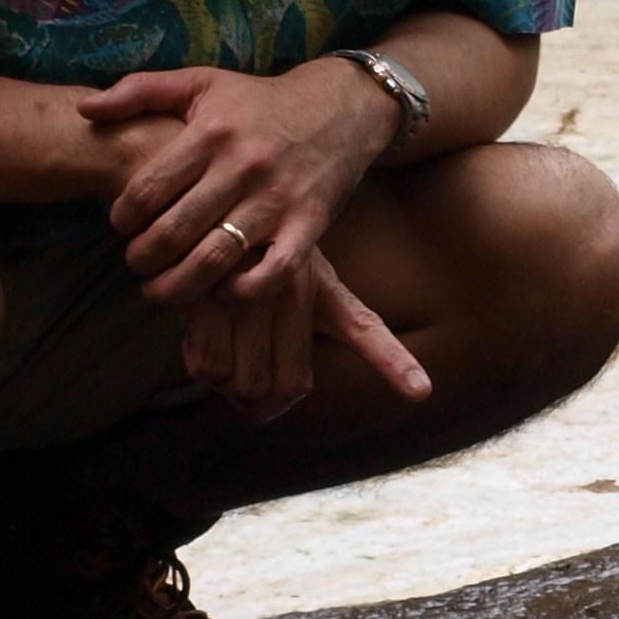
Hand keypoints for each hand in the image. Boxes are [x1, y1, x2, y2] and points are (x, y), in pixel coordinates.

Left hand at [83, 60, 388, 306]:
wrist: (339, 109)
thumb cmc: (259, 101)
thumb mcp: (201, 83)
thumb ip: (139, 91)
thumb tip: (85, 111)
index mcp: (211, 132)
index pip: (149, 188)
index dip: (123, 216)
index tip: (120, 224)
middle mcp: (243, 167)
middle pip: (175, 230)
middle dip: (143, 258)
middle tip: (135, 263)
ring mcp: (278, 200)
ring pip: (215, 258)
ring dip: (178, 286)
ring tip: (160, 291)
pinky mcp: (309, 226)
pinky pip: (271, 274)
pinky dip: (241, 292)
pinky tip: (221, 293)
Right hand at [178, 248, 434, 422]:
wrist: (197, 213)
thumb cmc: (245, 262)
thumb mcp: (293, 288)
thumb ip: (299, 342)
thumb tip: (281, 405)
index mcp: (322, 292)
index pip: (364, 329)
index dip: (394, 362)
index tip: (421, 390)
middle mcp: (295, 289)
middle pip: (284, 387)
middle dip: (259, 402)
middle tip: (239, 386)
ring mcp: (254, 291)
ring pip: (244, 382)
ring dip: (226, 384)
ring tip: (218, 350)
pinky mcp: (211, 294)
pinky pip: (208, 366)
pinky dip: (199, 363)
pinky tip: (198, 334)